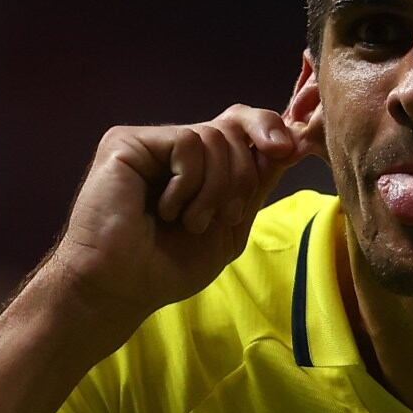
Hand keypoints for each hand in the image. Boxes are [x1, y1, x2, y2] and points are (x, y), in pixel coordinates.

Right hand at [38, 105, 312, 333]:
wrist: (121, 288)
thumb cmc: (166, 268)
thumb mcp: (228, 228)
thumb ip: (255, 185)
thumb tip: (290, 144)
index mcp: (197, 165)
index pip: (241, 124)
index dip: (269, 130)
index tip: (288, 152)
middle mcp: (173, 148)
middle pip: (233, 126)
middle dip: (242, 176)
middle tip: (225, 216)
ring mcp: (150, 143)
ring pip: (213, 136)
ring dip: (214, 189)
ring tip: (189, 222)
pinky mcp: (126, 142)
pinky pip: (187, 142)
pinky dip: (189, 183)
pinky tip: (166, 209)